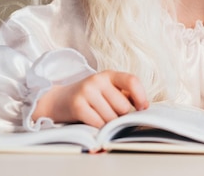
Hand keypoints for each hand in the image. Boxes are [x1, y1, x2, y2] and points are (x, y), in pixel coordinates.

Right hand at [33, 70, 148, 127]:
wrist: (58, 100)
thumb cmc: (90, 97)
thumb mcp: (107, 90)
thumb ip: (126, 95)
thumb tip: (144, 106)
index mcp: (109, 75)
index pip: (132, 81)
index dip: (141, 96)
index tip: (142, 108)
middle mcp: (97, 80)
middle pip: (123, 106)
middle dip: (120, 115)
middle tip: (111, 114)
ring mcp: (86, 92)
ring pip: (111, 117)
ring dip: (109, 123)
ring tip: (100, 117)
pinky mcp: (77, 105)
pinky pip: (98, 123)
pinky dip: (99, 128)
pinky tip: (93, 122)